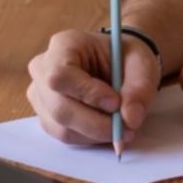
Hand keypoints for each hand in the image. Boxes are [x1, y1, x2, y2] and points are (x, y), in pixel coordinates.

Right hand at [26, 29, 160, 146]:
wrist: (118, 64)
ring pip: (61, 127)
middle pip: (59, 107)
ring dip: (95, 134)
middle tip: (126, 127)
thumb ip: (139, 89)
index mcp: (64, 45)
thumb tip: (130, 119)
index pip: (61, 75)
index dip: (87, 94)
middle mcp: (43, 69)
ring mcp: (40, 94)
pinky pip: (64, 135)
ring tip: (121, 127)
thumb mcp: (142, 64)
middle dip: (96, 123)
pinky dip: (89, 138)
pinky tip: (106, 128)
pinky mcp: (46, 115)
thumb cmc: (126, 58)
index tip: (116, 103)